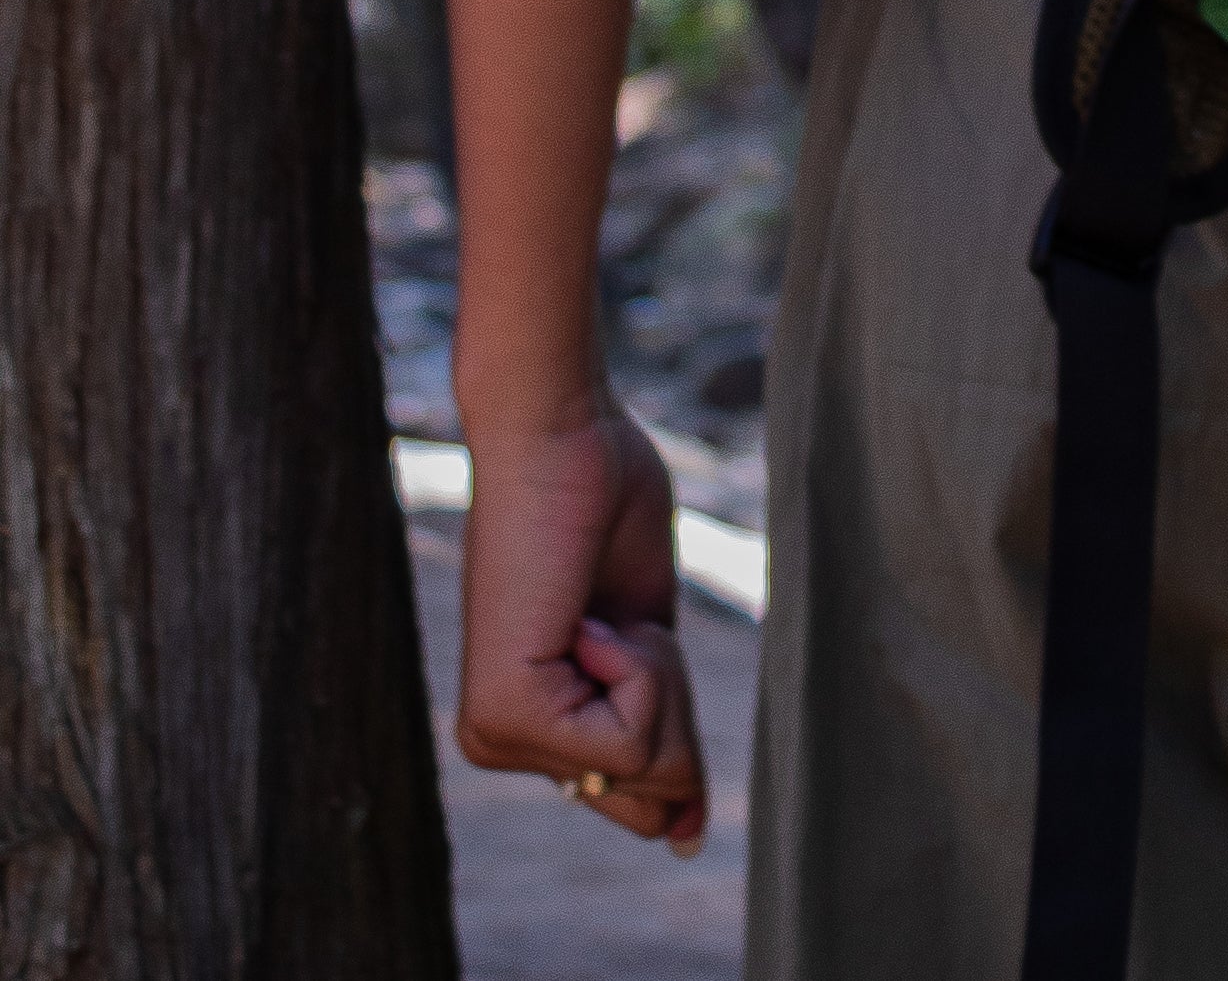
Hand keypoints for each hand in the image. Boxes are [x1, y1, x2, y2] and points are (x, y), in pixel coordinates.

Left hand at [455, 395, 709, 852]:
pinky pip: (628, 732)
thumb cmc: (602, 504)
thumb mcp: (649, 637)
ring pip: (646, 760)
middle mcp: (498, 744)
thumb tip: (686, 838)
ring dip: (658, 672)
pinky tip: (588, 618)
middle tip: (620, 621)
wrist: (560, 432)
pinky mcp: (509, 712)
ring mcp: (498, 734)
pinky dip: (640, 665)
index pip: (634, 794)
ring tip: (600, 611)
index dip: (674, 749)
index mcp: (528, 725)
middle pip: (648, 788)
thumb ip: (661, 726)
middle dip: (671, 702)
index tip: (656, 671)